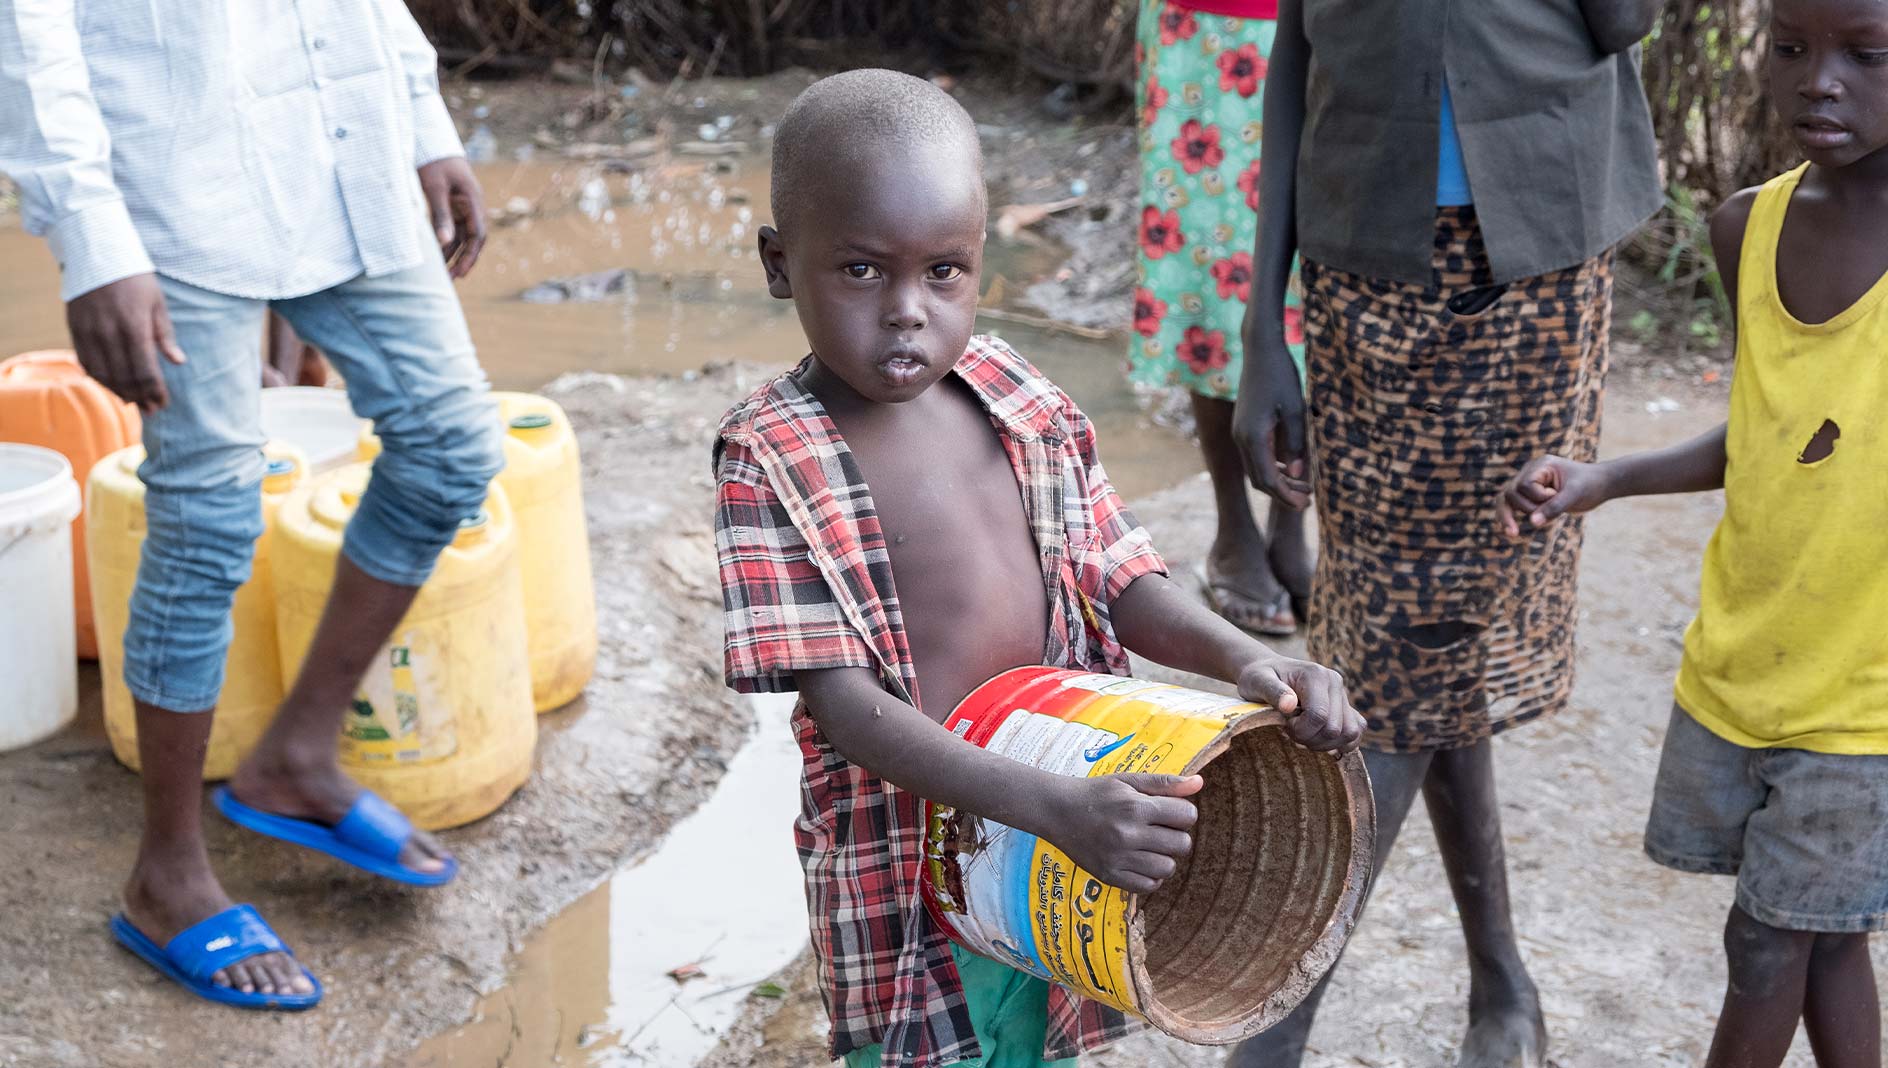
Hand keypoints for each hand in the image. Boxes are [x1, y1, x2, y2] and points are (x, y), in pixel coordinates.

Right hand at [65, 273, 185, 413]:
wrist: (97, 253)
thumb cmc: (135, 278)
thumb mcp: (157, 303)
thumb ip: (165, 335)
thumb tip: (178, 362)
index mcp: (134, 326)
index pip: (145, 371)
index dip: (155, 391)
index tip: (163, 403)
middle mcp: (109, 332)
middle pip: (124, 376)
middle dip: (140, 397)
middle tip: (152, 410)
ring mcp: (89, 332)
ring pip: (103, 373)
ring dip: (119, 391)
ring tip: (134, 402)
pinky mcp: (75, 329)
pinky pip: (85, 361)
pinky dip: (99, 377)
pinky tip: (111, 384)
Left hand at [418, 157, 486, 277]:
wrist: (429, 140)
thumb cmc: (433, 161)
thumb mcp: (434, 188)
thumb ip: (440, 214)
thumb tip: (444, 242)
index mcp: (473, 200)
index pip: (478, 234)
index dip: (471, 255)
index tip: (461, 272)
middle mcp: (471, 206)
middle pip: (472, 239)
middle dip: (464, 259)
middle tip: (452, 279)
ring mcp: (461, 206)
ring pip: (461, 236)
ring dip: (453, 253)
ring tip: (442, 273)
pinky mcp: (451, 206)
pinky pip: (451, 228)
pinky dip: (445, 242)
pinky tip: (437, 256)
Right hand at [1041, 773, 1201, 893]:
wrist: (1056, 811)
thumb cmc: (1096, 793)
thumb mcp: (1128, 780)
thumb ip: (1165, 783)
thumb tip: (1200, 783)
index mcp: (1136, 807)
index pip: (1187, 816)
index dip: (1182, 813)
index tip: (1168, 812)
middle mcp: (1128, 834)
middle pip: (1182, 845)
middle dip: (1176, 836)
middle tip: (1158, 830)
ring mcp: (1118, 858)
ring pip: (1168, 868)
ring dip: (1164, 857)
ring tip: (1149, 846)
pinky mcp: (1109, 876)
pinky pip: (1148, 886)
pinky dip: (1151, 876)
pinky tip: (1140, 861)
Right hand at [1231, 326, 1311, 508]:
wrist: (1260, 349)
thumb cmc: (1281, 375)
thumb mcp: (1296, 410)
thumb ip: (1296, 444)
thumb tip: (1299, 474)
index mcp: (1253, 437)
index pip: (1269, 479)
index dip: (1287, 496)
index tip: (1306, 505)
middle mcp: (1241, 438)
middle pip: (1260, 480)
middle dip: (1283, 493)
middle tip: (1308, 500)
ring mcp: (1240, 432)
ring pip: (1256, 469)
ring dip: (1279, 481)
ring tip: (1304, 485)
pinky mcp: (1244, 426)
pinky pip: (1255, 456)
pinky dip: (1273, 466)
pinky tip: (1292, 466)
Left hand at [1239, 654, 1361, 752]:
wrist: (1268, 671)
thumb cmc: (1260, 677)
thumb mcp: (1258, 681)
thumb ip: (1272, 691)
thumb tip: (1289, 705)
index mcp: (1316, 675)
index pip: (1319, 716)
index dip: (1301, 730)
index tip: (1284, 725)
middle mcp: (1335, 683)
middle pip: (1335, 729)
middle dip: (1310, 739)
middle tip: (1290, 731)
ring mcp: (1343, 695)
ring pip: (1350, 734)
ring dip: (1325, 744)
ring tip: (1303, 735)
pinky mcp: (1346, 707)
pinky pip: (1356, 732)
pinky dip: (1340, 743)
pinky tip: (1317, 739)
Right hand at [1497, 455, 1613, 536]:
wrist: (1600, 484)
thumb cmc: (1590, 485)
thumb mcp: (1575, 495)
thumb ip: (1554, 508)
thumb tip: (1532, 522)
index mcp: (1541, 465)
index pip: (1525, 485)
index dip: (1538, 498)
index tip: (1557, 497)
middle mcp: (1530, 472)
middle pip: (1510, 492)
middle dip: (1526, 508)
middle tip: (1548, 515)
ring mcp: (1528, 483)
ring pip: (1505, 499)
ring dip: (1510, 516)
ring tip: (1513, 533)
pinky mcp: (1530, 495)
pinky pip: (1512, 505)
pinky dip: (1509, 517)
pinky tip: (1511, 532)